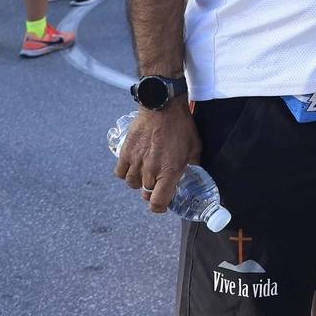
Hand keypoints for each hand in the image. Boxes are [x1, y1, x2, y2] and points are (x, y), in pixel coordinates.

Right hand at [114, 100, 200, 214]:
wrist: (163, 106)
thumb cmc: (181, 125)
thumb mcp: (195, 146)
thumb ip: (193, 162)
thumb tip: (194, 169)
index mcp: (170, 172)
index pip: (158, 202)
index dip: (159, 208)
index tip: (161, 206)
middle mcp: (151, 170)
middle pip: (146, 193)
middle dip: (152, 191)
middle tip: (157, 183)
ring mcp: (137, 162)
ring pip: (132, 184)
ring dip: (139, 181)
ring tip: (145, 172)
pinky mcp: (126, 152)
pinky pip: (120, 172)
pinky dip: (125, 172)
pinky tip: (133, 166)